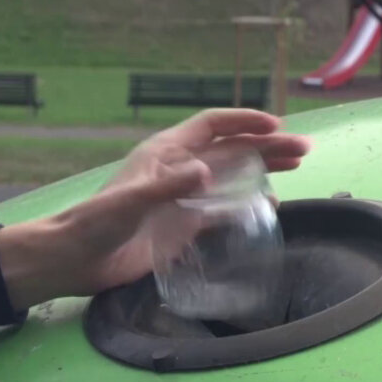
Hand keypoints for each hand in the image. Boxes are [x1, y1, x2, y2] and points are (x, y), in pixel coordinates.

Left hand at [0, 109, 310, 309]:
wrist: (77, 259)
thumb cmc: (97, 222)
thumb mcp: (131, 201)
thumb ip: (167, 186)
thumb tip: (206, 171)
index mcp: (165, 151)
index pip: (212, 125)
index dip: (244, 121)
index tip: (277, 127)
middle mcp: (179, 168)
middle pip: (231, 148)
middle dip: (267, 144)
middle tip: (304, 149)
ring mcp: (184, 196)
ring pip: (232, 175)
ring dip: (263, 168)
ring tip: (297, 167)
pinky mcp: (184, 224)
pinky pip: (224, 208)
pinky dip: (248, 203)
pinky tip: (270, 206)